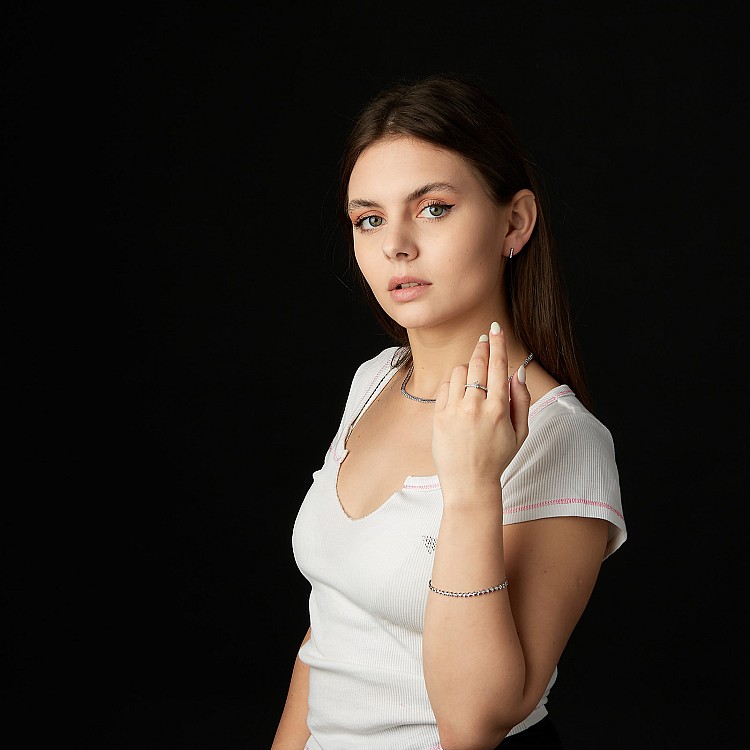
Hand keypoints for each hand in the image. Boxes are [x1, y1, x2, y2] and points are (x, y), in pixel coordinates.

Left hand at [432, 323, 530, 501]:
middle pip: (477, 363)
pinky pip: (445, 386)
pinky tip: (459, 392)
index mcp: (499, 409)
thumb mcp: (520, 432)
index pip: (498, 366)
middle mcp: (476, 407)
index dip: (498, 344)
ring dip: (467, 369)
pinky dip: (453, 384)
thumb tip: (518, 372)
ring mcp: (454, 411)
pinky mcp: (438, 416)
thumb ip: (522, 400)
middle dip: (482, 347)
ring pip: (459, 372)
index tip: (495, 330)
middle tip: (484, 339)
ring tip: (473, 379)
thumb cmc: (497, 458)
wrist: (469, 483)